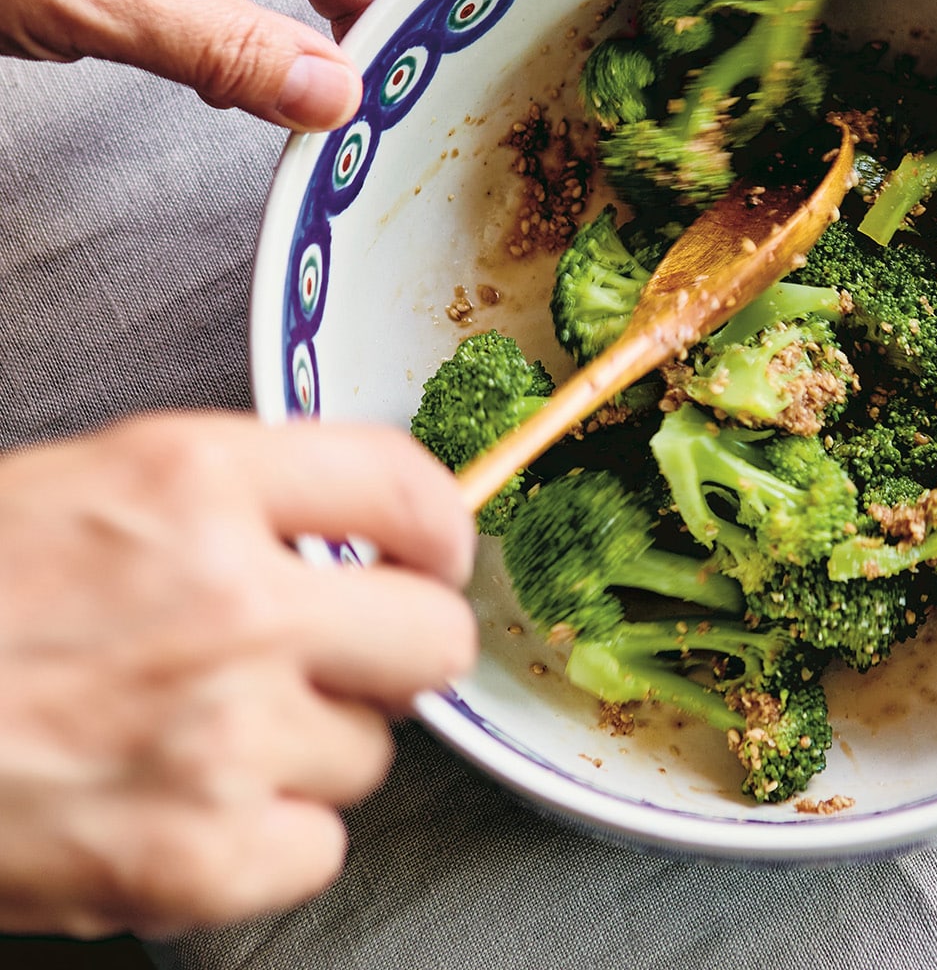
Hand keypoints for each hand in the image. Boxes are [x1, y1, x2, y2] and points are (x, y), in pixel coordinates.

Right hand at [0, 413, 477, 936]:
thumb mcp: (86, 492)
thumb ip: (234, 501)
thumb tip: (365, 538)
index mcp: (194, 482)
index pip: (406, 488)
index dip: (441, 528)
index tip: (434, 556)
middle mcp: (230, 602)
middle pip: (432, 638)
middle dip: (392, 653)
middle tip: (329, 662)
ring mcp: (218, 737)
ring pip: (369, 753)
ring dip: (305, 750)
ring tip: (194, 738)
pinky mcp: (194, 863)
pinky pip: (318, 849)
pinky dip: (264, 842)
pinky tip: (181, 811)